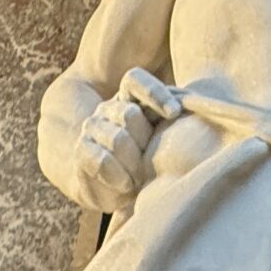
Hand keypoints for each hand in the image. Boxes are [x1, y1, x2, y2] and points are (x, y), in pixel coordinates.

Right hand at [72, 71, 166, 212]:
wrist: (116, 189)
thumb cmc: (151, 161)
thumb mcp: (166, 141)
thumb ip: (176, 126)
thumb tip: (188, 114)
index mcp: (131, 98)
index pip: (135, 81)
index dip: (154, 92)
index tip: (175, 113)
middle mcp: (109, 108)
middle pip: (128, 113)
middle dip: (145, 141)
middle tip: (151, 162)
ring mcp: (92, 127)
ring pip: (116, 138)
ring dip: (133, 163)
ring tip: (140, 178)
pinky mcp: (82, 149)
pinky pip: (100, 159)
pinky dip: (117, 175)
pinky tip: (126, 184)